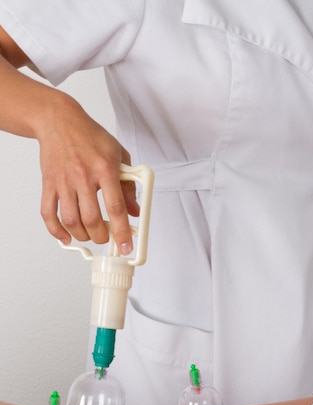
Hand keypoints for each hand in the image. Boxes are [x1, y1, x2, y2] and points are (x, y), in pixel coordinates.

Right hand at [38, 91, 139, 254]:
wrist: (59, 121)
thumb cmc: (90, 137)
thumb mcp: (119, 156)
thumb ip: (129, 185)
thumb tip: (135, 211)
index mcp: (105, 169)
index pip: (116, 207)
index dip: (122, 231)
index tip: (126, 246)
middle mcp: (83, 177)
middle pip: (91, 219)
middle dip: (101, 236)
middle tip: (106, 237)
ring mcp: (64, 182)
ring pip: (71, 220)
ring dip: (82, 235)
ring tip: (90, 235)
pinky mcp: (49, 184)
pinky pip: (48, 213)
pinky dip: (57, 230)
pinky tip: (66, 236)